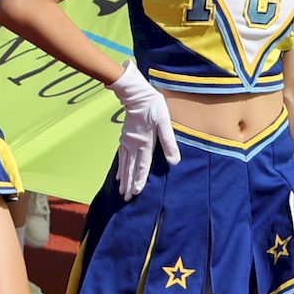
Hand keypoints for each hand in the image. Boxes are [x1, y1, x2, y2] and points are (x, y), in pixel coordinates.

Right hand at [108, 61, 178, 198]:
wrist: (136, 94)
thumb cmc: (153, 107)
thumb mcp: (164, 122)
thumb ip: (169, 142)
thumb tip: (174, 161)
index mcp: (145, 143)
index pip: (142, 166)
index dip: (140, 180)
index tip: (136, 193)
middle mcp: (134, 145)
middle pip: (131, 169)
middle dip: (130, 185)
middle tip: (126, 199)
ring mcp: (127, 142)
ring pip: (125, 164)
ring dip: (124, 179)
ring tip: (122, 192)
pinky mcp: (125, 137)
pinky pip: (121, 156)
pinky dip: (120, 167)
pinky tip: (118, 175)